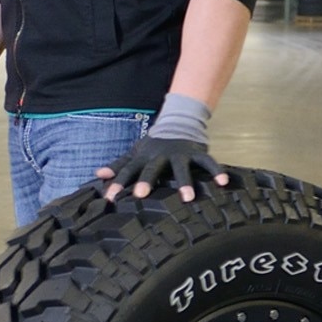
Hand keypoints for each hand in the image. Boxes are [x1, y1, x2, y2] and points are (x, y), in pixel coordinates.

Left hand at [97, 136, 228, 202]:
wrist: (178, 123)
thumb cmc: (153, 146)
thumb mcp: (135, 153)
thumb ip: (119, 164)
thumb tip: (98, 174)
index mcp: (143, 157)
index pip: (127, 170)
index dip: (118, 183)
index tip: (109, 197)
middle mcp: (159, 155)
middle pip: (151, 168)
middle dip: (146, 181)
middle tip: (141, 195)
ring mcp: (179, 154)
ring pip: (181, 168)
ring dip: (185, 182)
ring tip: (188, 198)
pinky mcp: (196, 153)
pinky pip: (208, 162)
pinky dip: (216, 171)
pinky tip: (223, 182)